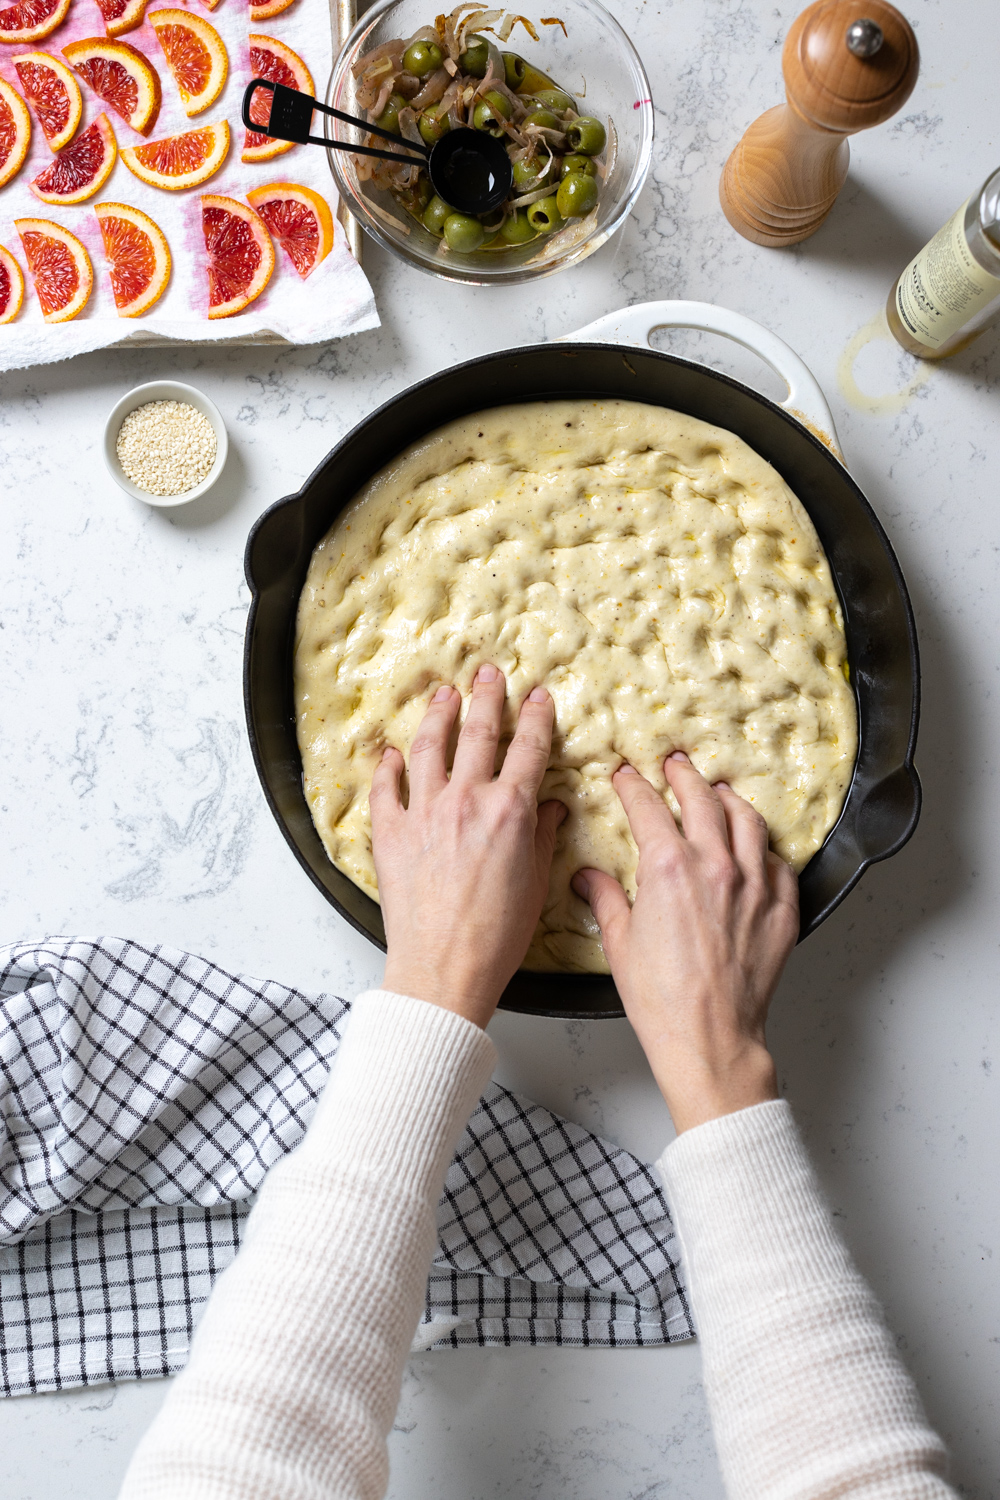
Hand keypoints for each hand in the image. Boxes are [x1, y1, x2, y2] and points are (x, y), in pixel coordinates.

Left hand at [371, 665, 565, 1028]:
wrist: (444, 969)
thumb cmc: (496, 936)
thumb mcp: (535, 882)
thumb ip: (541, 835)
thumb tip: (549, 807)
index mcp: (508, 811)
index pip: (527, 749)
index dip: (534, 717)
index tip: (537, 696)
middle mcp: (465, 801)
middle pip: (478, 733)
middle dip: (486, 698)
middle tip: (488, 673)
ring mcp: (423, 813)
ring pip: (429, 747)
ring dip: (438, 715)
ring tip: (443, 694)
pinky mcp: (390, 833)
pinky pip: (386, 788)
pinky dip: (388, 767)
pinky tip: (392, 753)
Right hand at [572, 754, 798, 1132]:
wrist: (709, 1036)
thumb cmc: (661, 998)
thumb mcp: (619, 942)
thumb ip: (606, 898)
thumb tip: (589, 879)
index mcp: (669, 868)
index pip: (648, 808)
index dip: (634, 787)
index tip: (627, 776)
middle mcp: (716, 866)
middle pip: (702, 800)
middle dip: (685, 777)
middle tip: (676, 765)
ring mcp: (754, 885)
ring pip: (748, 822)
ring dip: (730, 800)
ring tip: (720, 792)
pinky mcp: (781, 909)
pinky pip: (778, 864)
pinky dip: (763, 850)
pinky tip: (755, 849)